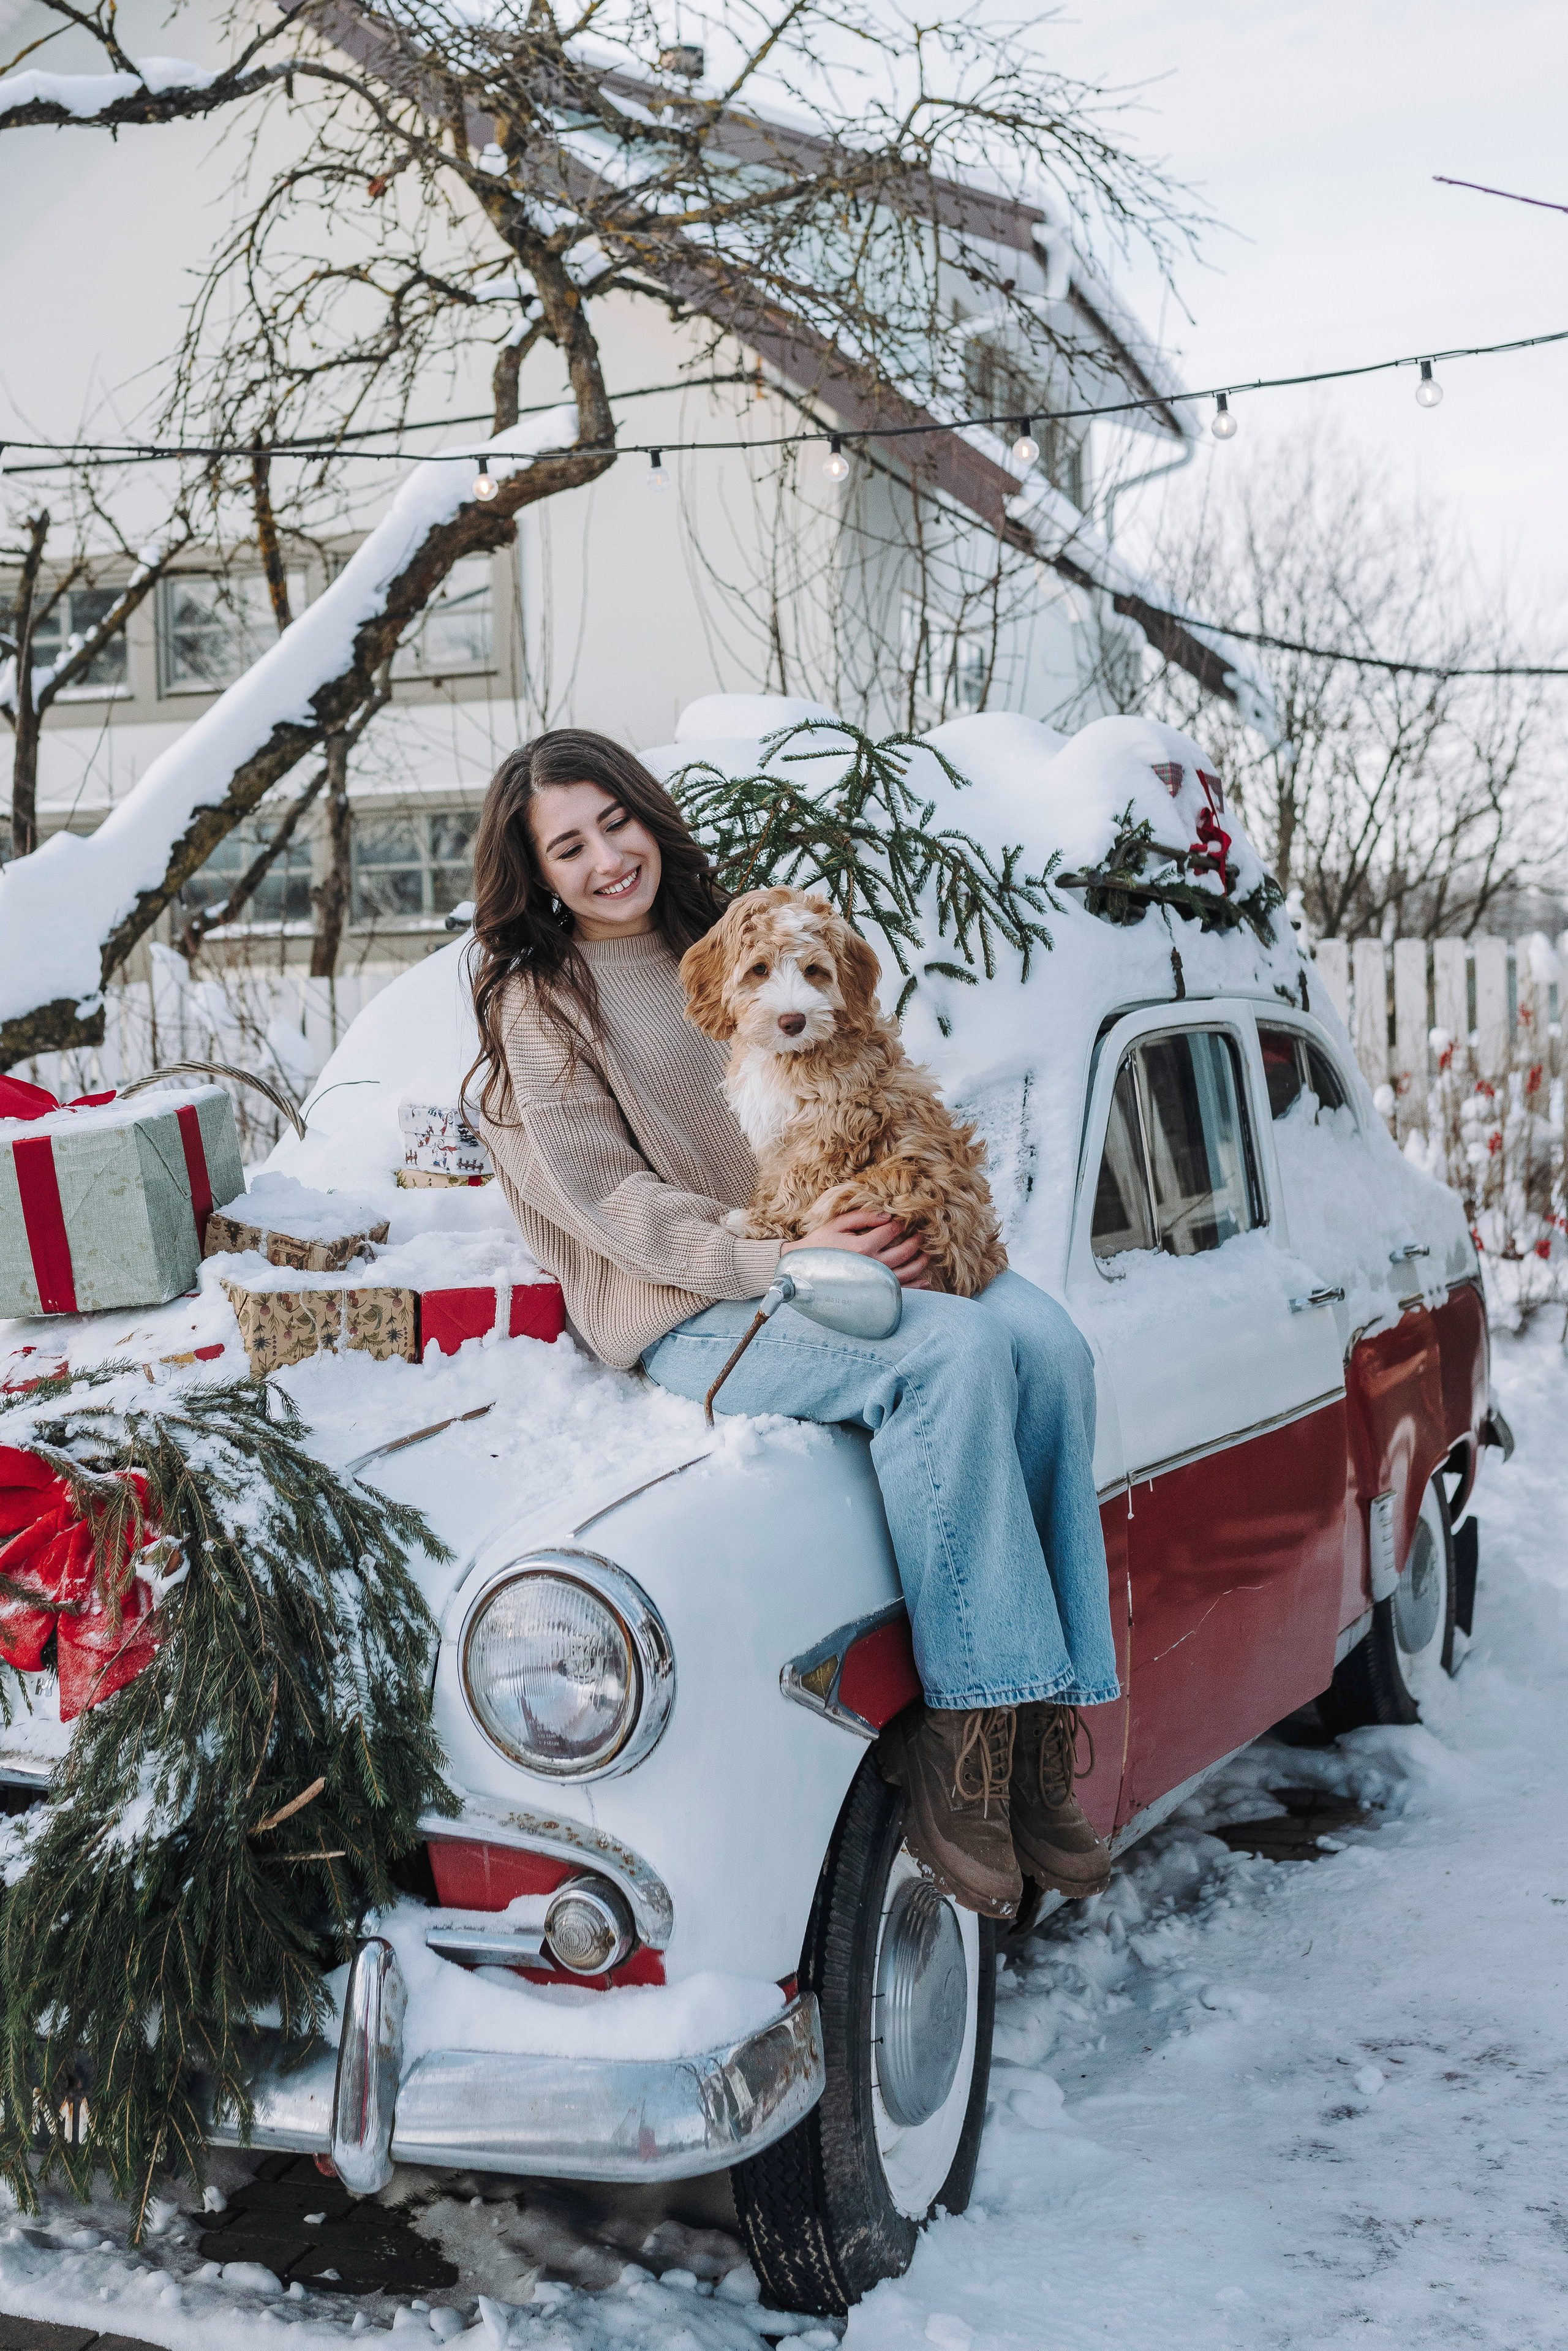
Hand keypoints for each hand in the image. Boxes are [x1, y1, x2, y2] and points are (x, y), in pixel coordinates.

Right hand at [780, 1209, 931, 1289]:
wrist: (803, 1271)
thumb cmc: (819, 1245)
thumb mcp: (837, 1224)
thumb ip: (863, 1216)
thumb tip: (888, 1215)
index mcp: (863, 1247)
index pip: (892, 1232)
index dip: (901, 1224)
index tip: (906, 1219)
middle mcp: (872, 1267)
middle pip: (904, 1252)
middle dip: (916, 1241)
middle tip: (922, 1234)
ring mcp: (874, 1283)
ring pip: (906, 1273)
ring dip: (920, 1262)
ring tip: (926, 1254)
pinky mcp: (874, 1294)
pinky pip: (900, 1292)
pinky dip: (916, 1287)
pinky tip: (925, 1281)